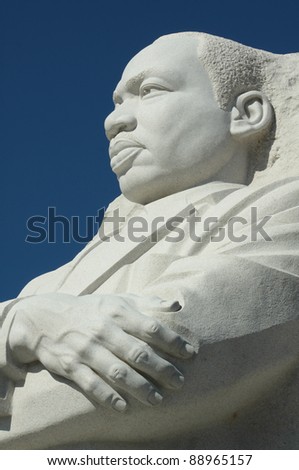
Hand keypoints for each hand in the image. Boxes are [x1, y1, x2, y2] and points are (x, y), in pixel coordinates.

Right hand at [8, 293, 194, 411]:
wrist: (45, 318)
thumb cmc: (91, 309)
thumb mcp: (117, 299)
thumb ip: (148, 302)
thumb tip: (177, 305)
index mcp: (117, 312)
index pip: (151, 328)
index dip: (173, 341)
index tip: (190, 353)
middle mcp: (103, 330)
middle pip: (138, 353)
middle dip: (162, 369)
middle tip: (180, 382)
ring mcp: (86, 349)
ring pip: (117, 372)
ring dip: (140, 387)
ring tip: (158, 400)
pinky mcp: (71, 366)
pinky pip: (92, 385)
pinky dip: (108, 397)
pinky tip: (124, 408)